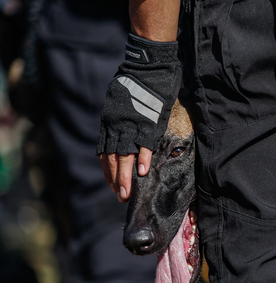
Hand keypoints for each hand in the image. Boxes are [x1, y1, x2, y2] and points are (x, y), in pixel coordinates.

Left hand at [97, 33, 180, 201]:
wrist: (147, 68)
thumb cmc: (136, 85)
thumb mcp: (119, 105)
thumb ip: (120, 122)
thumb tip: (123, 136)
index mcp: (109, 124)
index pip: (104, 154)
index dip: (108, 172)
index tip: (113, 186)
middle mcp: (116, 127)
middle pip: (112, 159)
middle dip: (115, 181)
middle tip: (120, 198)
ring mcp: (131, 126)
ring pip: (125, 157)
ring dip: (125, 177)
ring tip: (127, 194)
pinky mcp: (147, 123)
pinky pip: (144, 145)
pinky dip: (143, 159)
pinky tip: (144, 174)